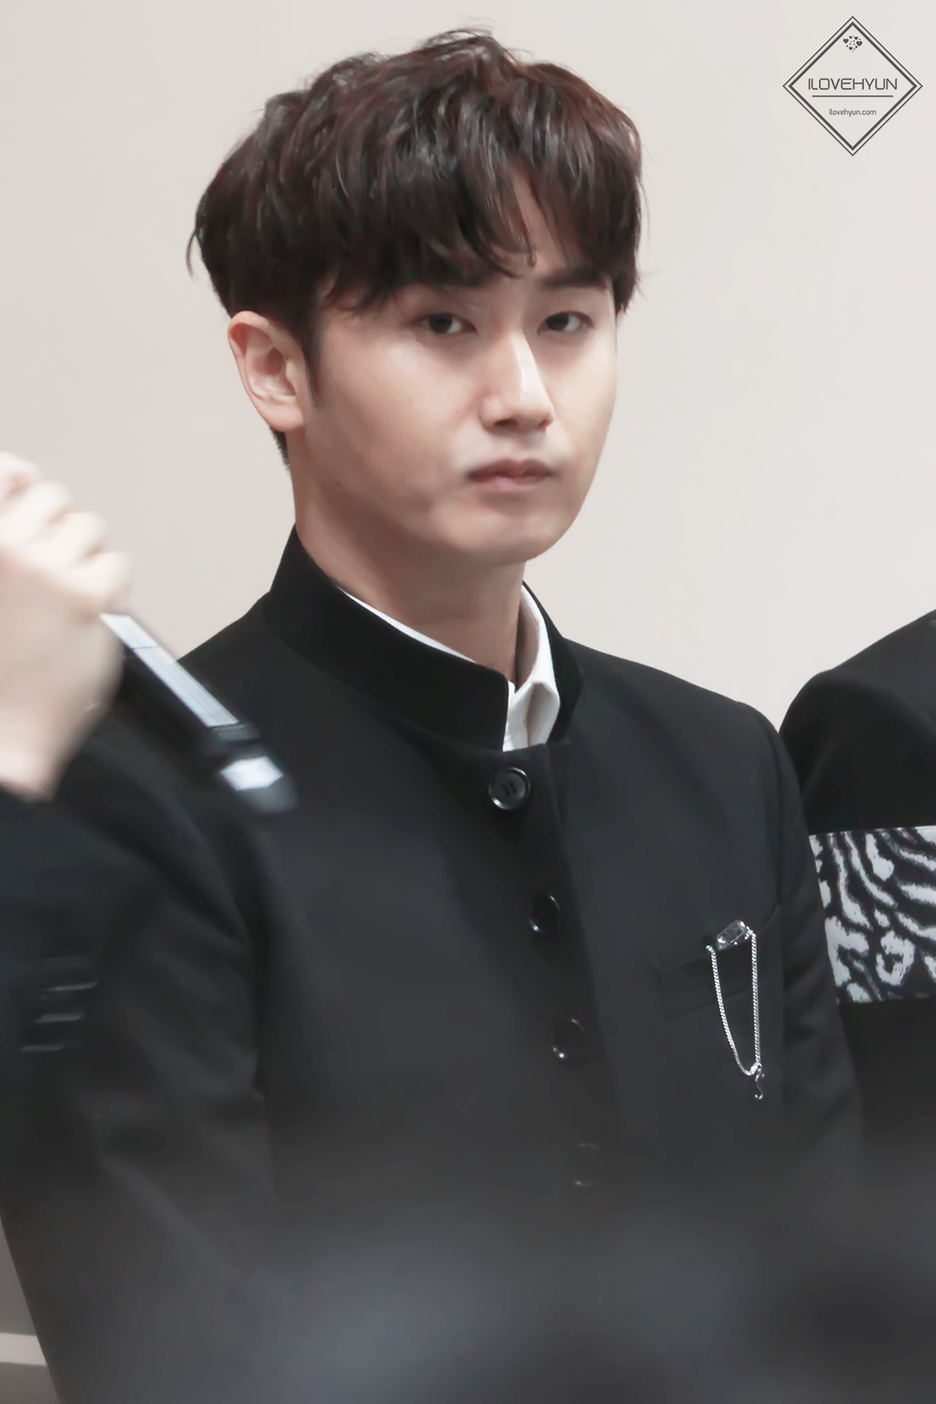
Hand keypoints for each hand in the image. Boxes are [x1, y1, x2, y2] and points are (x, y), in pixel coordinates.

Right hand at [0, 453, 131, 799]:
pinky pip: (115, 566)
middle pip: (53, 498)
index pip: (3, 471)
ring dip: (84, 562)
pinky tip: (82, 621)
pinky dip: (108, 592)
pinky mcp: (85, 597)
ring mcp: (44, 569)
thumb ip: (3, 541)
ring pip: (89, 528)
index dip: (17, 477)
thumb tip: (23, 482)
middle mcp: (2, 546)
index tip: (23, 489)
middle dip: (58, 532)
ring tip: (62, 605)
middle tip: (47, 579)